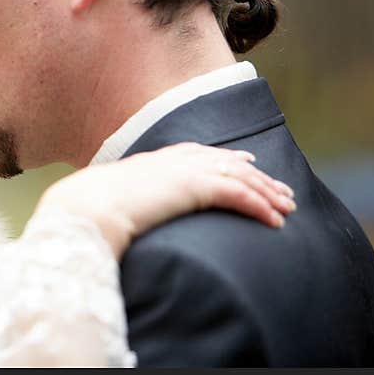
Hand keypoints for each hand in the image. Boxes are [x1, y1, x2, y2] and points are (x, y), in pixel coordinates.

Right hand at [33, 143, 295, 258]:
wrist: (86, 208)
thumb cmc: (86, 209)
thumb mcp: (107, 200)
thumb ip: (123, 202)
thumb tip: (115, 216)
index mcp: (153, 161)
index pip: (198, 153)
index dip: (224, 157)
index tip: (246, 163)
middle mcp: (172, 161)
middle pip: (226, 163)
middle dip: (258, 177)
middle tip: (282, 191)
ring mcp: (184, 172)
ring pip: (239, 178)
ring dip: (266, 194)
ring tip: (287, 209)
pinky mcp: (195, 188)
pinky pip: (238, 195)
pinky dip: (259, 206)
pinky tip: (274, 221)